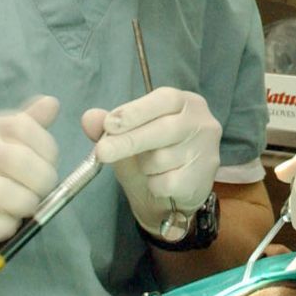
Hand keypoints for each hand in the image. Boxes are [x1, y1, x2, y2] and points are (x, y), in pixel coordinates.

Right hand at [0, 96, 59, 251]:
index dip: (46, 149)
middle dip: (42, 182)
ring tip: (15, 210)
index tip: (44, 166)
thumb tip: (52, 104)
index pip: (24, 127)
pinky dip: (6, 227)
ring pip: (14, 196)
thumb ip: (15, 125)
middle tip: (35, 193)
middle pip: (23, 162)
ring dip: (25, 207)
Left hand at [86, 88, 220, 237]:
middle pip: (164, 129)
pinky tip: (161, 182)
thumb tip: (89, 118)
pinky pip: (167, 182)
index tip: (109, 124)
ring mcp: (206, 151)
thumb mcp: (128, 136)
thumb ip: (110, 126)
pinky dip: (154, 185)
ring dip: (144, 166)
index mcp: (186, 103)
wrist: (173, 196)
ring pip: (162, 158)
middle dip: (129, 141)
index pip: (165, 99)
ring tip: (148, 167)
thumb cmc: (151, 155)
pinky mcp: (203, 178)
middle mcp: (203, 122)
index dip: (136, 111)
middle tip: (102, 152)